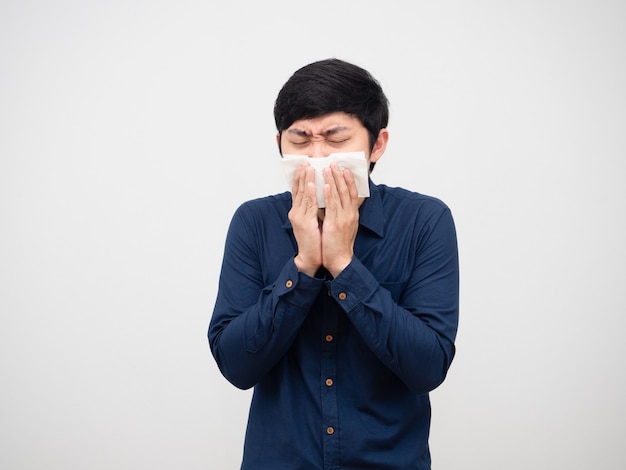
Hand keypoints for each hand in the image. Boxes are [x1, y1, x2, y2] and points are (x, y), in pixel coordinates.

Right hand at [288, 163, 321, 275]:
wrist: (310, 257)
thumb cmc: (314, 240)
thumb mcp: (312, 221)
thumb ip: (313, 209)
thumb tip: (319, 197)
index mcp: (298, 212)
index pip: (298, 191)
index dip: (300, 178)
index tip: (303, 166)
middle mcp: (296, 212)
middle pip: (298, 190)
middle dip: (302, 175)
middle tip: (305, 161)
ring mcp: (299, 217)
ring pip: (303, 195)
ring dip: (306, 180)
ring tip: (308, 168)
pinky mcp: (305, 223)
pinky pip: (309, 205)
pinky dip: (311, 194)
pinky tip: (313, 184)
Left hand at [321, 162, 362, 277]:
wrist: (340, 259)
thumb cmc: (340, 244)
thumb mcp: (345, 225)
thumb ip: (343, 213)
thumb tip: (337, 202)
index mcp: (353, 214)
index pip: (353, 193)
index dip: (350, 180)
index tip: (345, 169)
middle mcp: (350, 214)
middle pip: (347, 190)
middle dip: (340, 175)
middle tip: (335, 162)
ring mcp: (343, 218)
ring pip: (339, 195)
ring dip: (333, 180)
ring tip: (328, 168)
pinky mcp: (335, 224)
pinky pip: (332, 206)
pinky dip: (329, 194)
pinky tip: (324, 185)